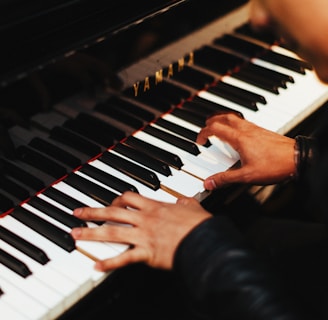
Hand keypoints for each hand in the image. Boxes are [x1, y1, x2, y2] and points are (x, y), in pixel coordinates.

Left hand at [71, 192, 211, 271]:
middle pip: (112, 212)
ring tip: (75, 234)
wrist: (205, 240)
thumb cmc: (199, 224)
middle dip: (93, 212)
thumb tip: (182, 200)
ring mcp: (143, 236)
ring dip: (91, 233)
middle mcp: (144, 219)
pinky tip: (96, 266)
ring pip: (111, 232)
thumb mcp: (192, 206)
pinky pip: (124, 258)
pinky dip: (109, 263)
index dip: (115, 199)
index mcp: (154, 206)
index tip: (110, 203)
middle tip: (77, 213)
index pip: (128, 197)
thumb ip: (184, 201)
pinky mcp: (146, 253)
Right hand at [197, 113, 295, 189]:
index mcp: (239, 139)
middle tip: (205, 127)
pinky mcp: (262, 131)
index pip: (215, 128)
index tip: (200, 140)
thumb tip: (209, 183)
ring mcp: (255, 129)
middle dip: (211, 120)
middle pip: (224, 117)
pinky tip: (238, 134)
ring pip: (234, 117)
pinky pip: (244, 122)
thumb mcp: (246, 176)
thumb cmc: (274, 165)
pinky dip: (234, 123)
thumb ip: (225, 179)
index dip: (203, 133)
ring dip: (223, 119)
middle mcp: (246, 130)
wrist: (296, 159)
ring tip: (219, 126)